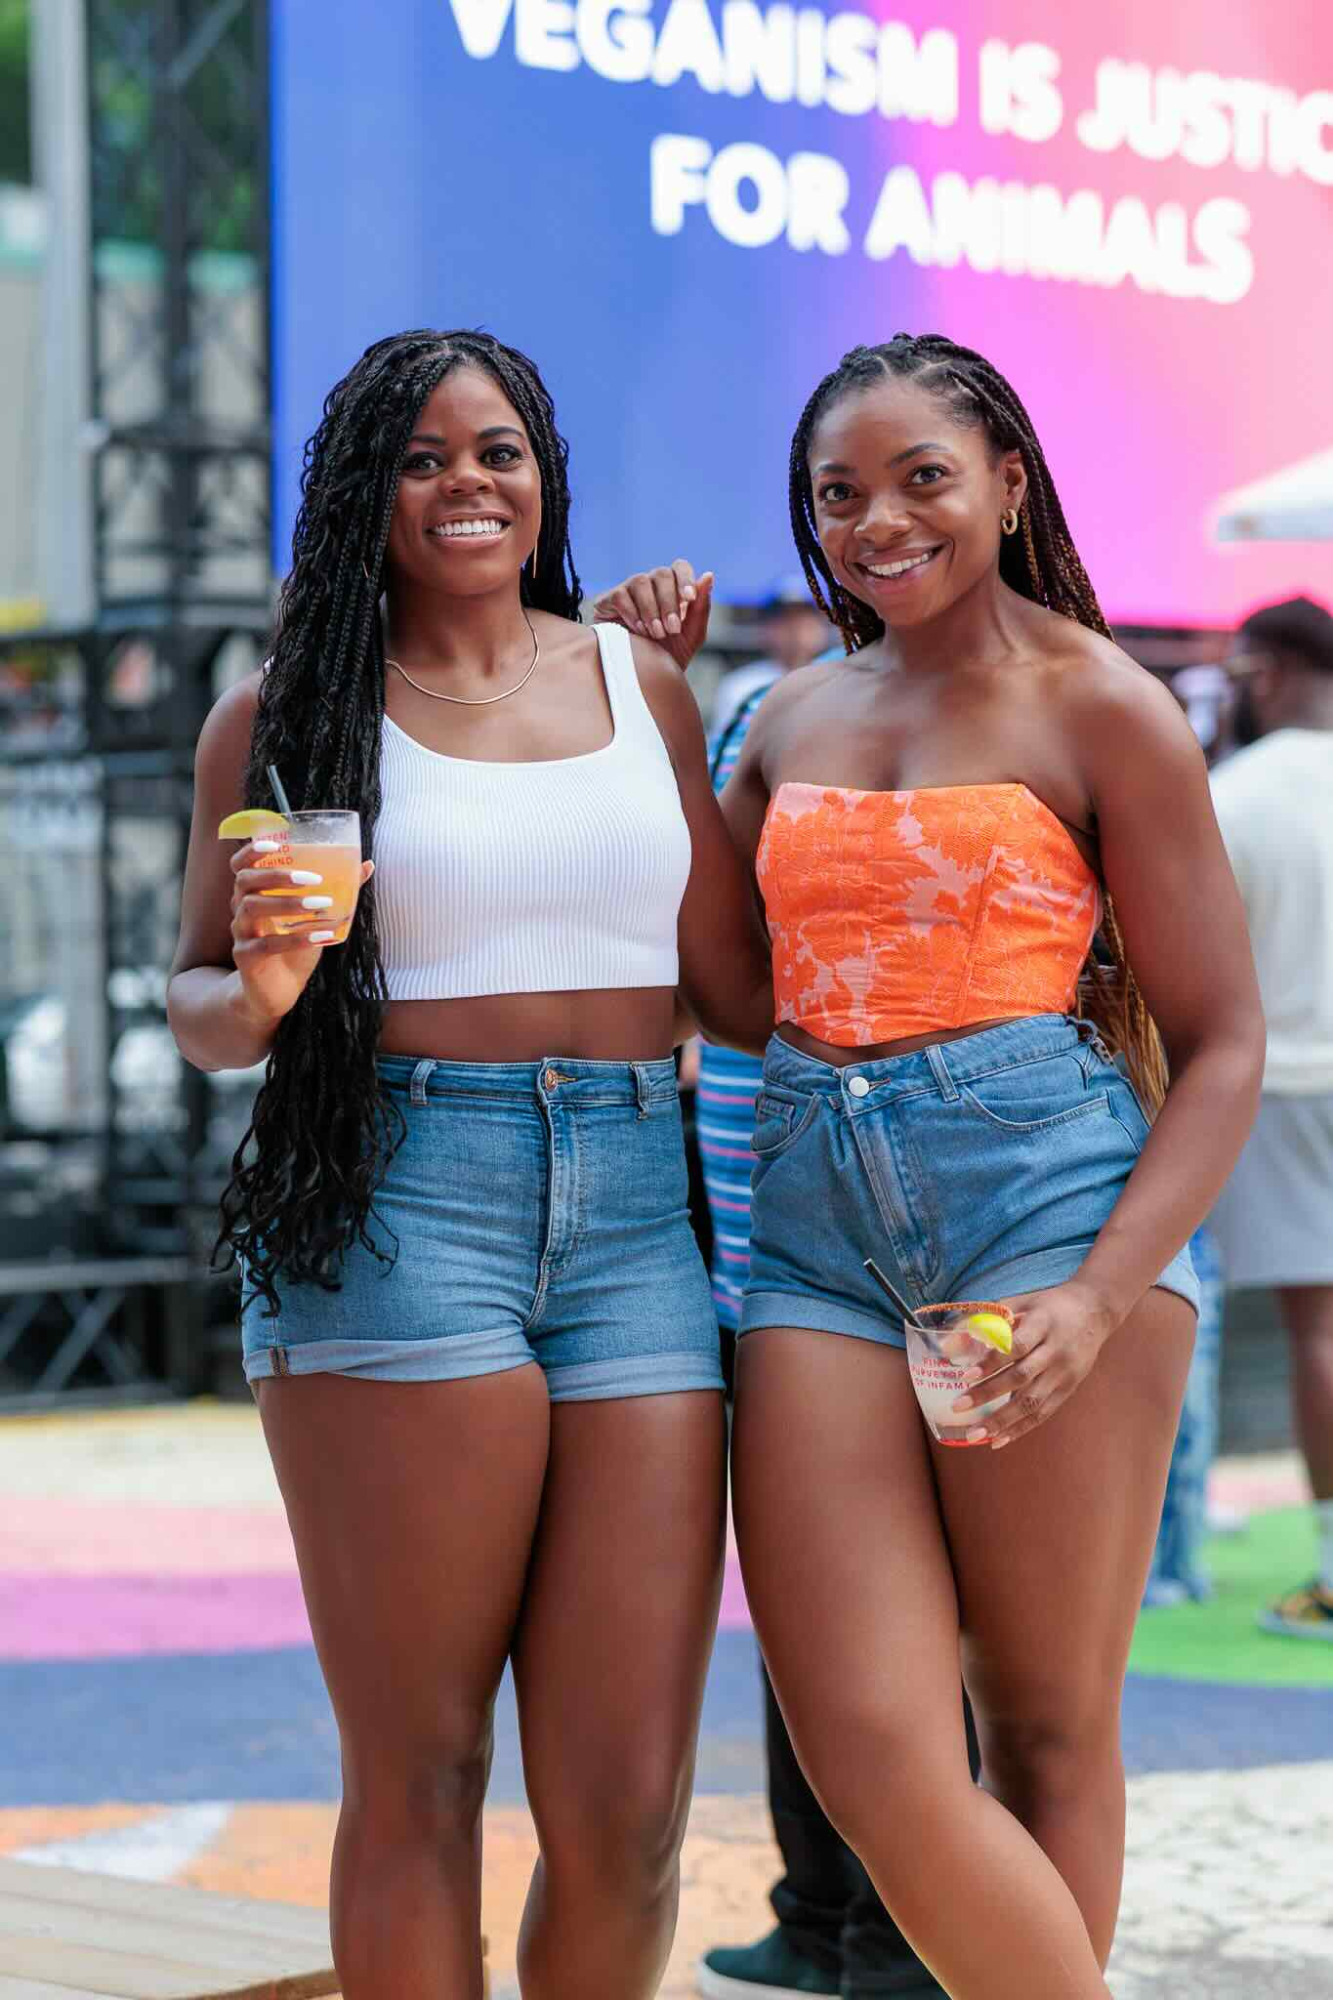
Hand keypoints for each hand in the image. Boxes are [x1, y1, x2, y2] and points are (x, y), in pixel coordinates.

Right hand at [229, 840, 373, 1025]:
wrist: (279, 990)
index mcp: (255, 893)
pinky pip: (266, 945)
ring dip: (288, 903)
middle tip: (313, 879)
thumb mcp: (317, 916)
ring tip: (322, 904)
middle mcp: (241, 909)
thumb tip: (367, 865)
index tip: (276, 843)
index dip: (252, 851)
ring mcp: (241, 933)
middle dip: (277, 875)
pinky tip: (323, 937)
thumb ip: (338, 890)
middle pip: (245, 881)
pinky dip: (297, 939)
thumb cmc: (296, 946)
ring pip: (252, 908)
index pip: (241, 864)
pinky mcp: (246, 958)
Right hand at [592, 559, 713, 671]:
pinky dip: (632, 614)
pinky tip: (638, 631)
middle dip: (669, 602)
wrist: (643, 680)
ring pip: (641, 581)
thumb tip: (708, 575)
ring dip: (651, 610)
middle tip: (672, 629)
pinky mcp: (607, 602)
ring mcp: (628, 592)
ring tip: (655, 634)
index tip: (690, 599)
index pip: (679, 567)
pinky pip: (621, 595)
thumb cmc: (669, 656)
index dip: (685, 579)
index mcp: (672, 590)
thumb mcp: (692, 635)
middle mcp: (650, 586)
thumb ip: (701, 607)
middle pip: (661, 574)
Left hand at [948, 1280, 1118, 1450]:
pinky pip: (1044, 1413)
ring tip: (975, 1434)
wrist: (1095, 1311)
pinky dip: (1020, 1428)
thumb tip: (950, 1342)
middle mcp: (1056, 1350)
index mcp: (1043, 1323)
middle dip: (988, 1394)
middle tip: (958, 1406)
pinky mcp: (1069, 1389)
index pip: (1017, 1346)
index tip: (965, 1375)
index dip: (991, 1361)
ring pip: (1032, 1402)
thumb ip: (988, 1320)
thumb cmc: (1049, 1305)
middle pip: (1021, 1377)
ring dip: (1002, 1421)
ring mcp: (1065, 1373)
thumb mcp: (1021, 1302)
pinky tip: (998, 1440)